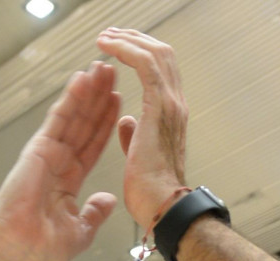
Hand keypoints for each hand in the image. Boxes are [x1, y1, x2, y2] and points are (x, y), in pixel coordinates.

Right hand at [0, 62, 118, 260]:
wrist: (19, 250)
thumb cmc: (41, 248)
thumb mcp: (80, 231)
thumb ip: (94, 213)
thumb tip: (108, 200)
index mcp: (67, 181)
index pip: (91, 147)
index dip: (106, 126)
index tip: (119, 106)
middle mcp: (57, 163)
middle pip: (83, 126)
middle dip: (99, 101)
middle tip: (112, 75)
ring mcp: (47, 154)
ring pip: (73, 117)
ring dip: (89, 92)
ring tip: (103, 69)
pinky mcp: (38, 150)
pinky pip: (58, 120)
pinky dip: (71, 99)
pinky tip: (82, 80)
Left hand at [96, 28, 188, 228]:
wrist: (163, 207)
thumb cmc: (152, 194)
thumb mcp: (140, 157)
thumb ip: (134, 135)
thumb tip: (126, 122)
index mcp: (171, 118)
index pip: (160, 72)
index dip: (139, 55)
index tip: (115, 49)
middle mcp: (175, 107)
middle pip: (161, 55)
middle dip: (133, 39)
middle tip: (109, 35)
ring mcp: (170, 105)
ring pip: (154, 53)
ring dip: (127, 40)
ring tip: (105, 37)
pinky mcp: (159, 105)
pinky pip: (144, 64)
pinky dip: (125, 50)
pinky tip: (106, 47)